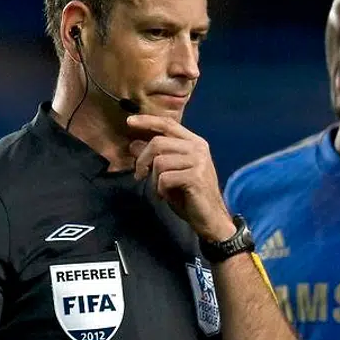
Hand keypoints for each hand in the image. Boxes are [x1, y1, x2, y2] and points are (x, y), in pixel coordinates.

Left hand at [127, 114, 234, 240]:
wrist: (210, 218)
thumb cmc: (189, 196)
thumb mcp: (169, 173)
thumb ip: (155, 157)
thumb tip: (133, 144)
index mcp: (194, 142)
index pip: (168, 124)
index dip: (147, 121)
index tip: (129, 122)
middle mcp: (198, 148)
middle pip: (158, 142)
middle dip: (142, 159)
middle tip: (138, 175)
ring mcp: (198, 161)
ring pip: (160, 161)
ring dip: (153, 178)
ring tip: (159, 189)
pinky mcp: (195, 177)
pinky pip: (164, 178)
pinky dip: (160, 189)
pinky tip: (166, 196)